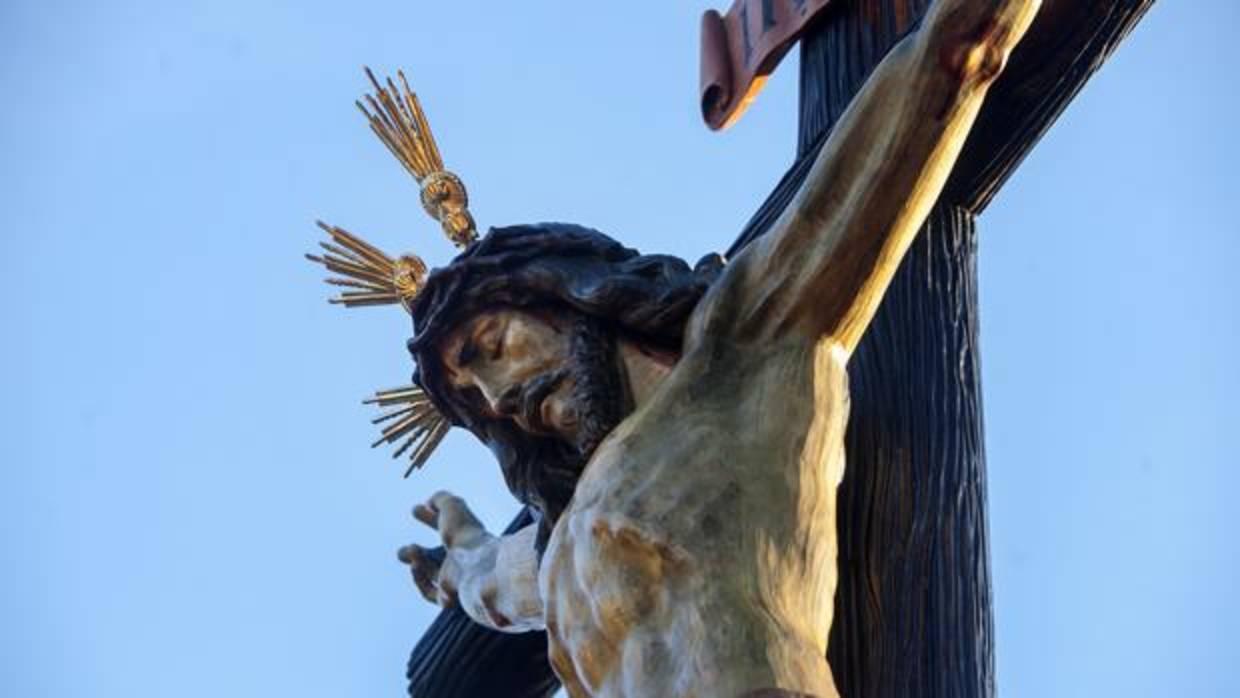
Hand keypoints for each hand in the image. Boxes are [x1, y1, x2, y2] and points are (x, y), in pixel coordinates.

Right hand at [397, 490, 493, 606]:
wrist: (477, 568)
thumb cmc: (467, 536)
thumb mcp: (452, 508)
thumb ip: (440, 499)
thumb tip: (429, 502)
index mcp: (470, 537)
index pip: (448, 527)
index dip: (431, 517)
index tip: (415, 509)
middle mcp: (466, 561)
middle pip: (440, 557)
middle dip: (419, 552)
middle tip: (407, 547)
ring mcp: (459, 580)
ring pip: (434, 574)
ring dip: (417, 561)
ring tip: (409, 551)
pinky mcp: (451, 598)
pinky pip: (431, 593)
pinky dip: (419, 579)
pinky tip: (414, 567)